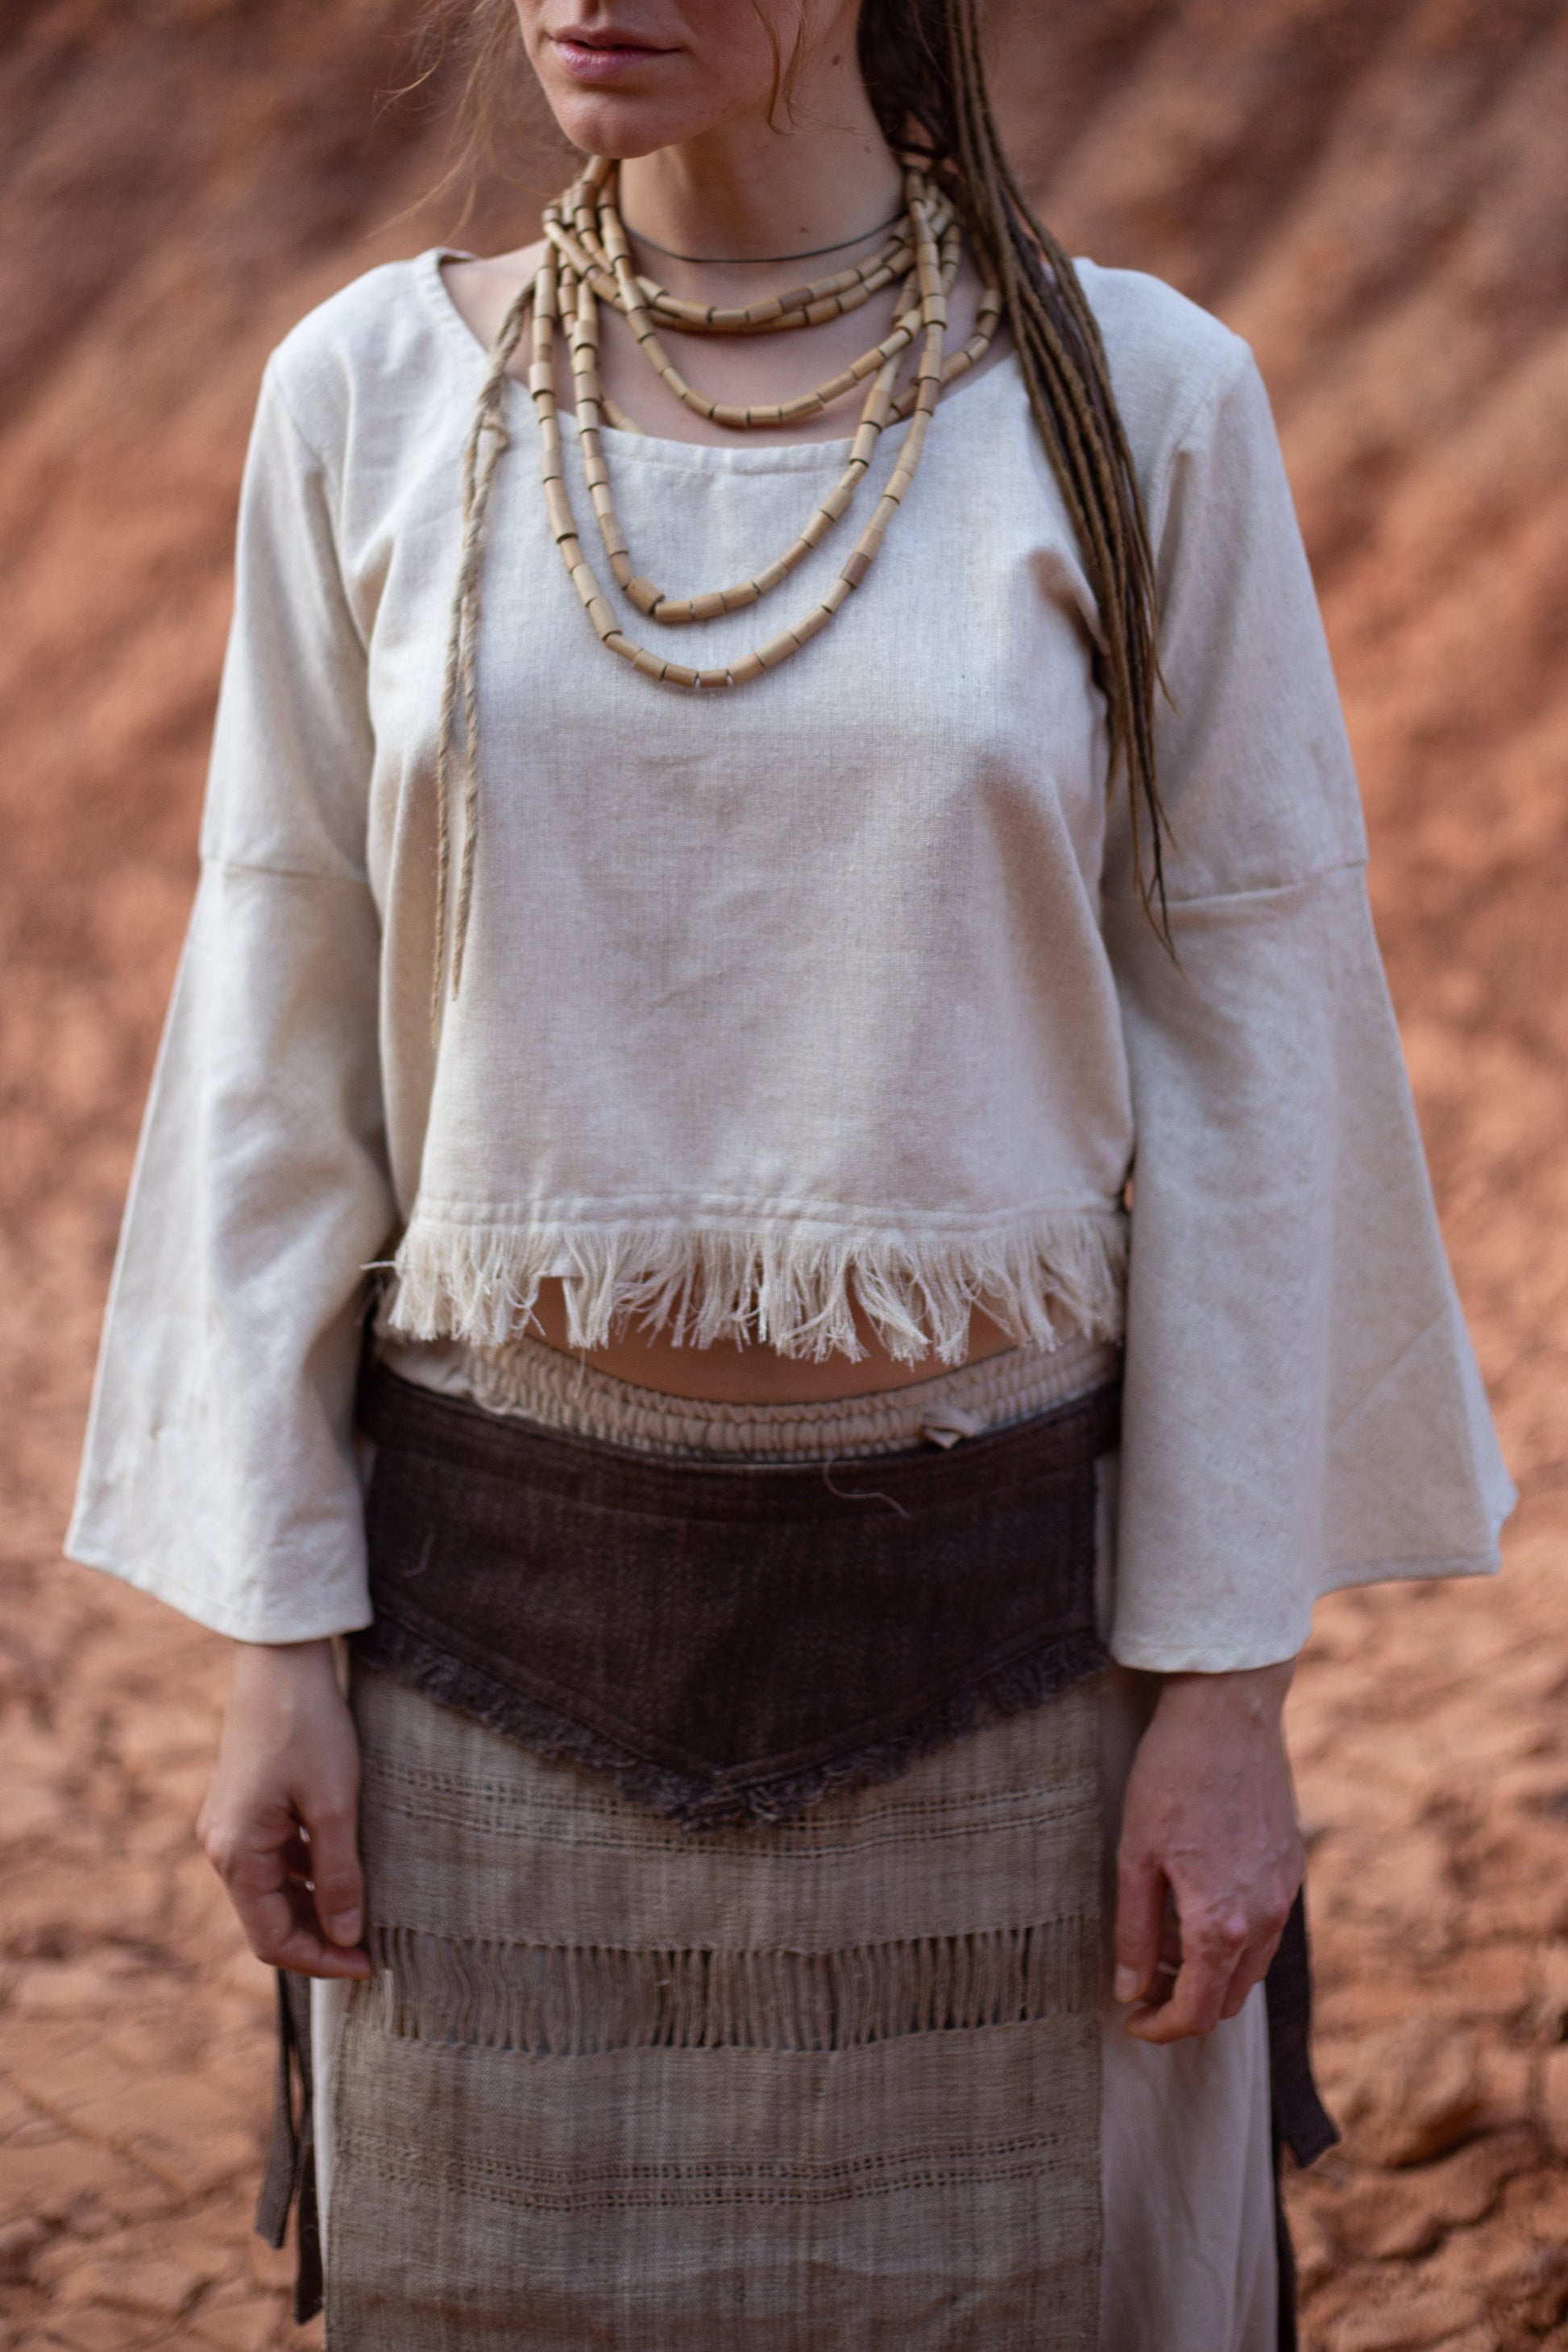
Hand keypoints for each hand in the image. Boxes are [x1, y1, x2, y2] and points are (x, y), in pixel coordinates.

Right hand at [197, 1639, 371, 1979]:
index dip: (321, 1961)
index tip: (370, 1965)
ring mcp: (231, 1826)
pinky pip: (274, 1861)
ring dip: (315, 1908)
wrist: (282, 1661)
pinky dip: (307, 1876)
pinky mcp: (246, 1807)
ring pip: (273, 1892)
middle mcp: (222, 1847)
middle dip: (320, 1939)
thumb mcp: (335, 1804)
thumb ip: (339, 1875)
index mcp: (236, 1854)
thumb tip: (348, 1937)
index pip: (272, 1940)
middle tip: (374, 1947)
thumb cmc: (308, 1727)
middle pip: (269, 1920)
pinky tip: (346, 1869)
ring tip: (367, 1913)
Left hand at [1113, 1661, 1302, 2043]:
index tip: (1132, 2020)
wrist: (1228, 1712)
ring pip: (1252, 1967)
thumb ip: (1133, 1929)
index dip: (1161, 2028)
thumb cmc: (1171, 1776)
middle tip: (1141, 1984)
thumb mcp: (1135, 1853)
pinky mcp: (1292, 1866)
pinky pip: (1268, 1927)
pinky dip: (1235, 1939)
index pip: (1197, 2010)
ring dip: (1212, 1974)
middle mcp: (1264, 1917)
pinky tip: (1198, 1907)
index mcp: (1221, 1921)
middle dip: (1185, 2005)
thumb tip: (1129, 1989)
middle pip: (1229, 1999)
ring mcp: (1285, 1892)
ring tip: (1164, 1946)